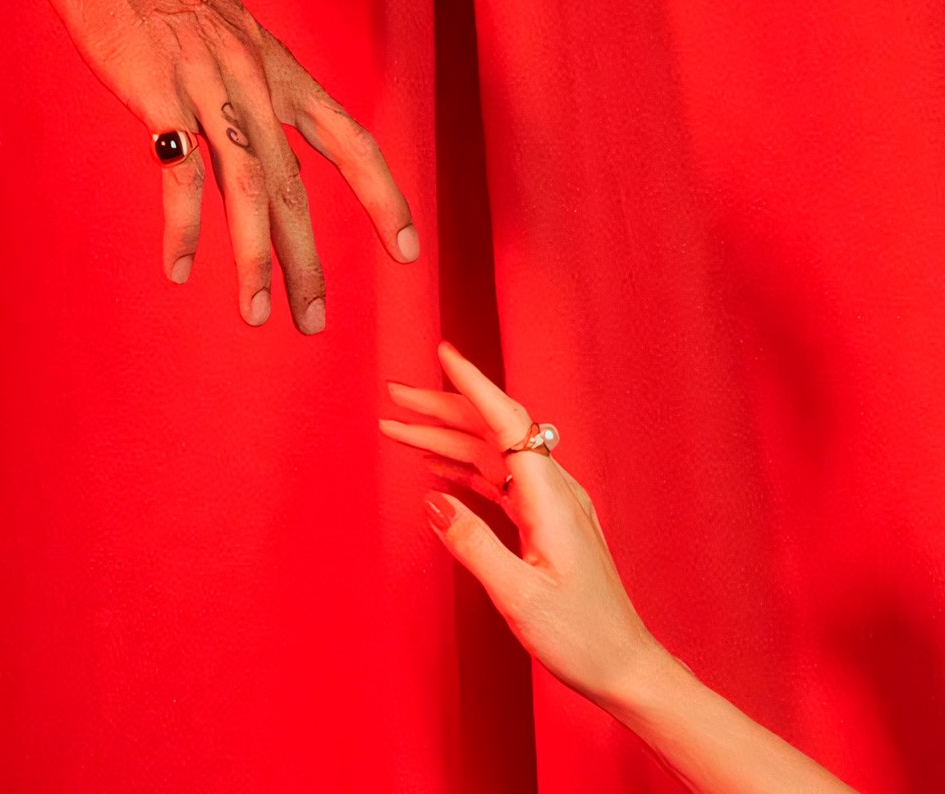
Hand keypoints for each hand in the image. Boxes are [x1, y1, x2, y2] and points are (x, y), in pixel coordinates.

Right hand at [38, 0, 417, 331]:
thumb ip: (260, 97)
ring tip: (258, 315)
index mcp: (284, 74)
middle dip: (308, 261)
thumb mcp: (238, 38)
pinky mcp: (158, 95)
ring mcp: (210, 89)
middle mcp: (258, 85)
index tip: (406, 249)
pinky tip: (179, 268)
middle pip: (296, 188)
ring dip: (257, 261)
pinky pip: (176, 177)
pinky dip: (180, 228)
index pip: (353, 143)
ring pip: (247, 190)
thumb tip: (275, 151)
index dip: (385, 198)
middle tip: (314, 321)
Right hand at [379, 341, 663, 706]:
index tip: (444, 353)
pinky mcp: (545, 521)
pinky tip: (436, 468)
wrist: (624, 665)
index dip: (473, 383)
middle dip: (442, 408)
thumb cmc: (581, 637)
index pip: (507, 420)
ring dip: (445, 438)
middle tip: (394, 397)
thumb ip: (472, 544)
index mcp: (549, 497)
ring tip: (399, 430)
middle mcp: (553, 489)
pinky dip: (464, 468)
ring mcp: (550, 503)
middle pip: (492, 430)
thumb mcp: (518, 596)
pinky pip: (499, 480)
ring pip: (491, 454)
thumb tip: (432, 500)